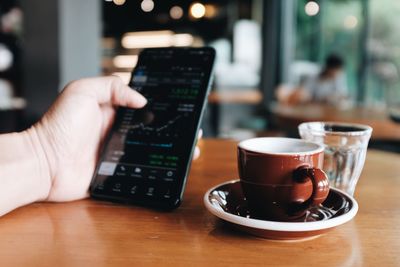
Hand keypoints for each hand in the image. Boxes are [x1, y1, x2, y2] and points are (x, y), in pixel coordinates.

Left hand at [31, 76, 146, 200]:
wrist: (46, 163)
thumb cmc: (58, 126)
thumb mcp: (82, 91)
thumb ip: (112, 87)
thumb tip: (140, 100)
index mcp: (108, 110)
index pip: (135, 104)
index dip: (147, 104)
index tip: (159, 104)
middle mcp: (113, 129)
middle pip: (143, 126)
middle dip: (153, 126)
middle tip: (157, 125)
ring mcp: (115, 150)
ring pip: (142, 148)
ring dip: (149, 146)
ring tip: (154, 143)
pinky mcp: (115, 170)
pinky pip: (134, 168)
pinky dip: (141, 167)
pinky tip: (145, 161)